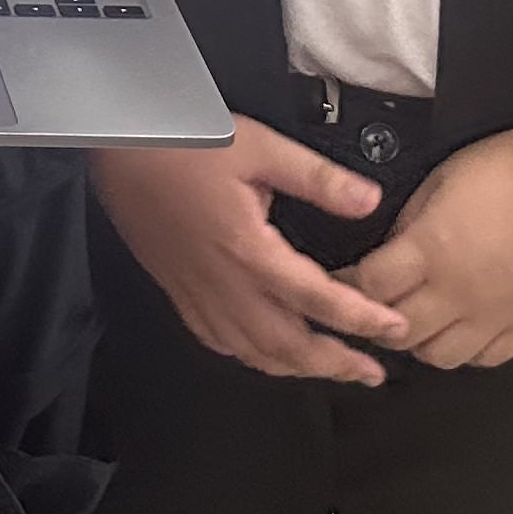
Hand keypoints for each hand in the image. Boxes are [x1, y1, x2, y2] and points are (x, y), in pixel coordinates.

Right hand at [89, 114, 405, 384]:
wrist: (118, 144)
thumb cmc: (181, 140)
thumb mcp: (259, 146)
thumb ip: (317, 178)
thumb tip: (369, 201)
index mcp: (248, 250)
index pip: (317, 300)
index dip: (361, 321)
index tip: (394, 331)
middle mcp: (223, 283)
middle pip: (287, 345)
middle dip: (335, 364)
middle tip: (372, 372)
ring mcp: (196, 292)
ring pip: (252, 352)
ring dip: (296, 368)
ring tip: (328, 369)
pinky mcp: (177, 289)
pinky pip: (218, 340)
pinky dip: (250, 356)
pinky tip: (263, 351)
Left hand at [348, 115, 512, 368]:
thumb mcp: (443, 177)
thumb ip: (410, 220)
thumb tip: (391, 247)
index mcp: (431, 251)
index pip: (368, 287)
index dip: (346, 285)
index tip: (337, 279)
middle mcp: (459, 293)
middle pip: (397, 332)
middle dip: (373, 320)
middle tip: (370, 305)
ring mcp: (496, 314)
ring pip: (438, 357)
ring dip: (417, 341)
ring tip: (415, 319)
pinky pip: (487, 358)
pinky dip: (466, 351)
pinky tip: (461, 329)